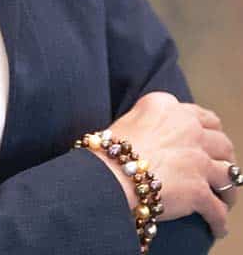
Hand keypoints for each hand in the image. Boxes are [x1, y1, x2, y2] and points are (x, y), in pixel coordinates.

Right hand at [87, 92, 237, 238]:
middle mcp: (188, 128)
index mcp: (169, 108)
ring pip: (228, 175)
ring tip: (225, 199)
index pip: (205, 117)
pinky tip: (217, 228)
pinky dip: (219, 221)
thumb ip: (154, 118)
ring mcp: (197, 159)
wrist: (109, 172)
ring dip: (228, 189)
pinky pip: (217, 210)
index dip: (211, 133)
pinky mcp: (198, 189)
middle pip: (223, 143)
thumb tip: (162, 132)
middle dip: (225, 158)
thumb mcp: (132, 117)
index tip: (210, 143)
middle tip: (222, 170)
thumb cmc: (111, 148)